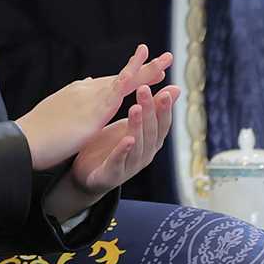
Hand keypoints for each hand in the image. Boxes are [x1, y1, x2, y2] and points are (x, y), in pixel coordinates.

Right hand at [14, 44, 172, 171]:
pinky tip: (141, 75)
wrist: (25, 141)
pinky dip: (128, 81)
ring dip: (146, 70)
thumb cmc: (39, 131)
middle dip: (146, 67)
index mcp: (81, 93)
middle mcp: (87, 89)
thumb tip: (86, 82)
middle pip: (123, 76)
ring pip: (124, 80)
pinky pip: (114, 93)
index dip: (134, 76)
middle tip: (167, 58)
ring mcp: (89, 97)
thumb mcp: (60, 108)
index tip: (152, 70)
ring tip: (166, 62)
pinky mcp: (90, 110)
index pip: (113, 82)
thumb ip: (76, 96)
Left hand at [43, 83, 180, 221]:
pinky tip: (126, 140)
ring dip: (137, 126)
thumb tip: (176, 88)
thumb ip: (152, 108)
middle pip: (150, 132)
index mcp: (151, 142)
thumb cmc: (112, 145)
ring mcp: (130, 166)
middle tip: (145, 89)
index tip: (165, 92)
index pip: (162, 124)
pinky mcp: (112, 175)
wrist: (87, 175)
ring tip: (135, 108)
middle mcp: (145, 155)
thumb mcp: (132, 124)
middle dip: (149, 111)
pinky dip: (123, 151)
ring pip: (137, 146)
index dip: (164, 109)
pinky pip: (118, 162)